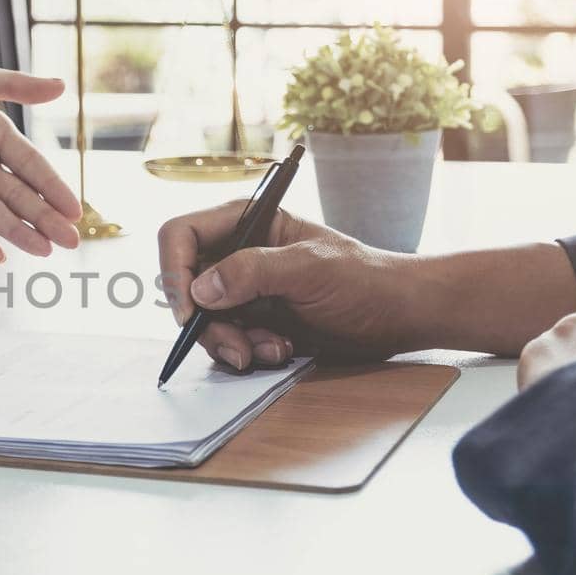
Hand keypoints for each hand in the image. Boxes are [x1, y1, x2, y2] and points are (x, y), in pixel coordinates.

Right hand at [157, 202, 411, 368]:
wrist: (399, 316)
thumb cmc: (366, 279)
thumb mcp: (310, 269)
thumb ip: (253, 273)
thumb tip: (201, 290)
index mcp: (248, 222)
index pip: (182, 235)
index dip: (176, 270)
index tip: (191, 310)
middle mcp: (238, 253)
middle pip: (186, 285)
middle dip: (207, 322)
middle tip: (238, 347)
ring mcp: (244, 289)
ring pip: (204, 320)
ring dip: (231, 342)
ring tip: (273, 349)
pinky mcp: (254, 319)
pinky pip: (226, 340)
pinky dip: (246, 352)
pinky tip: (281, 351)